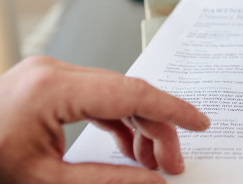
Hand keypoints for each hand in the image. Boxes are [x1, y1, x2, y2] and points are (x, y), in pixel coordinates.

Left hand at [0, 56, 209, 183]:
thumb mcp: (45, 183)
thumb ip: (108, 181)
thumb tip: (154, 183)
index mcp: (52, 88)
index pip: (132, 92)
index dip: (172, 110)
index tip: (199, 125)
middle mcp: (52, 70)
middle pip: (127, 92)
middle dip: (156, 128)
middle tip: (172, 165)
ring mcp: (47, 73)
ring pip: (113, 93)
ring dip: (137, 125)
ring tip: (152, 163)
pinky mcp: (43, 82)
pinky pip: (93, 96)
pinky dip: (114, 121)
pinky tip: (127, 148)